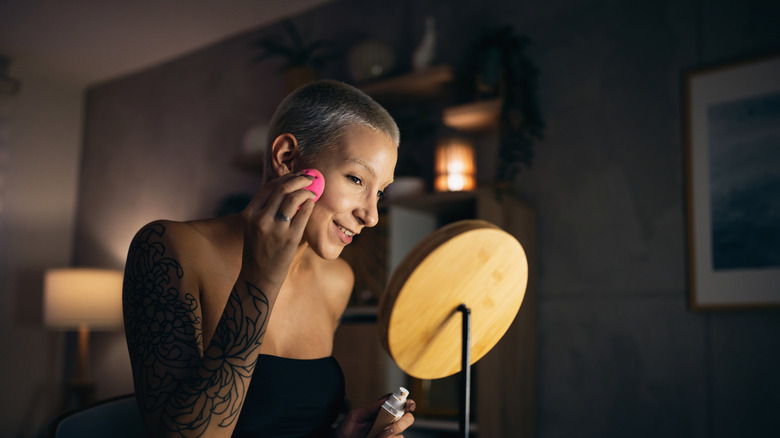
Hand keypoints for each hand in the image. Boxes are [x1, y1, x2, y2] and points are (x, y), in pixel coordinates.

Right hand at [240, 172, 315, 288]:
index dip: (286, 178)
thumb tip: (289, 188)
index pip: (269, 187)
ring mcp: (275, 229)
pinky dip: (309, 205)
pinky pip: (303, 214)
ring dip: (306, 191)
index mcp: (249, 214)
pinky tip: (312, 204)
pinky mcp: (289, 239)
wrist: (258, 277)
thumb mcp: (254, 227)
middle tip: (310, 177)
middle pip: (282, 189)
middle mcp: (260, 219)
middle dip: (299, 179)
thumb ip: (265, 209)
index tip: (297, 175)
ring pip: (293, 199)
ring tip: (313, 192)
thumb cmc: (259, 250)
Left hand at [335, 396, 415, 437]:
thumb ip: (370, 408)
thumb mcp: (356, 415)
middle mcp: (389, 422)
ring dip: (390, 436)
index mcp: (383, 411)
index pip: (400, 404)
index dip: (408, 403)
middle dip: (401, 423)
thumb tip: (384, 400)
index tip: (408, 405)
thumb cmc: (348, 428)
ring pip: (401, 434)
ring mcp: (389, 434)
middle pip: (407, 419)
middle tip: (387, 428)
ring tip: (376, 436)